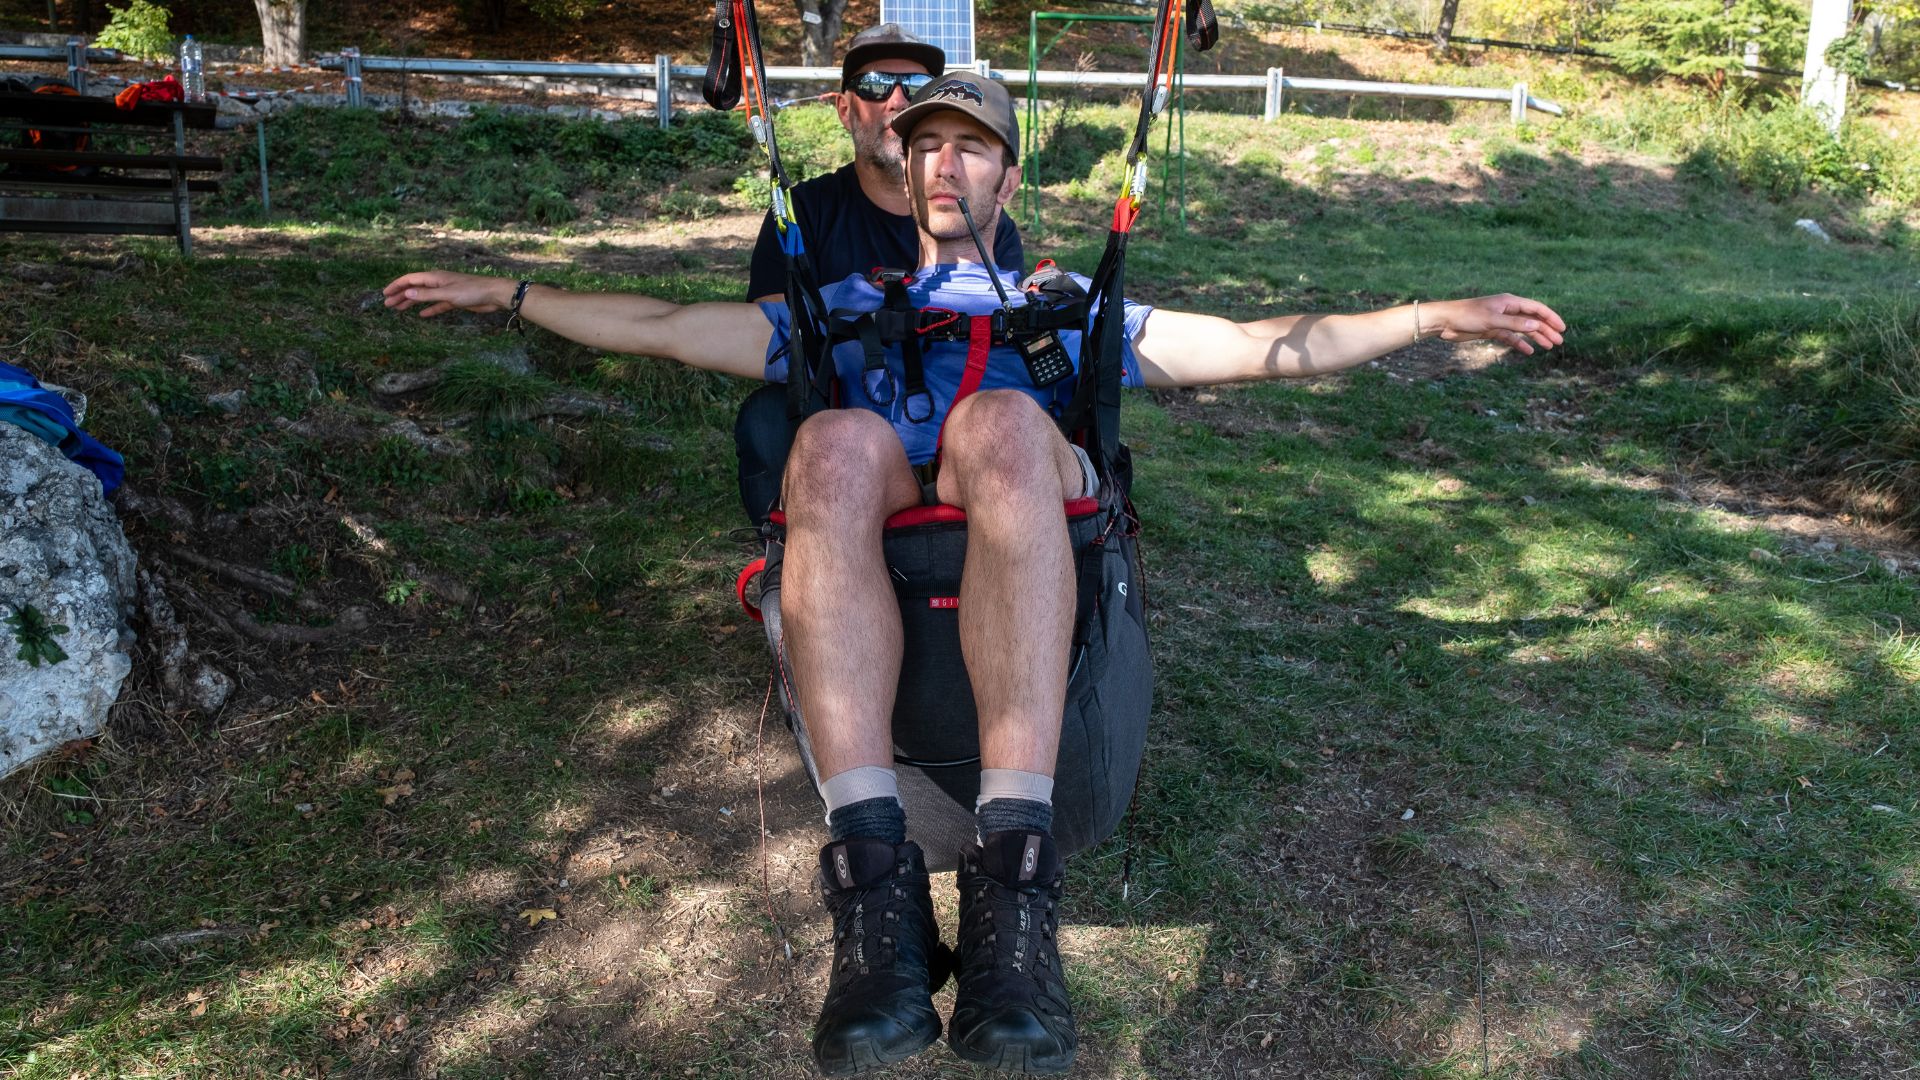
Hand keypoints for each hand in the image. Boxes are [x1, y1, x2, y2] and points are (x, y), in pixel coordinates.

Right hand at [382, 271, 513, 317]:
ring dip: (411, 302)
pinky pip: (437, 305)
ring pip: (424, 297)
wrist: (494, 294)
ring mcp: (446, 291)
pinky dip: (429, 309)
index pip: (410, 279)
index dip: (396, 286)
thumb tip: (407, 292)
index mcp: (434, 277)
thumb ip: (427, 294)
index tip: (385, 294)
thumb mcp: (447, 294)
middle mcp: (438, 282)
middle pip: (415, 288)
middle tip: (388, 305)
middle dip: (400, 295)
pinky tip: (422, 315)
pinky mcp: (454, 300)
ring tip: (399, 309)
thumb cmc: (472, 291)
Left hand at [1429, 295, 1565, 354]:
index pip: (1536, 308)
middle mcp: (1507, 309)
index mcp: (1510, 302)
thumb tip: (1536, 324)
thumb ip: (1515, 323)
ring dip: (1536, 337)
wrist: (1445, 321)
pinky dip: (1519, 343)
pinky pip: (1510, 337)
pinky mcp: (1492, 330)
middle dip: (1546, 330)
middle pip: (1532, 319)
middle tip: (1559, 341)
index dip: (1551, 317)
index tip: (1562, 328)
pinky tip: (1529, 351)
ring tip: (1549, 347)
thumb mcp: (1493, 320)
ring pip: (1523, 329)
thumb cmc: (1467, 316)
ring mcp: (1500, 320)